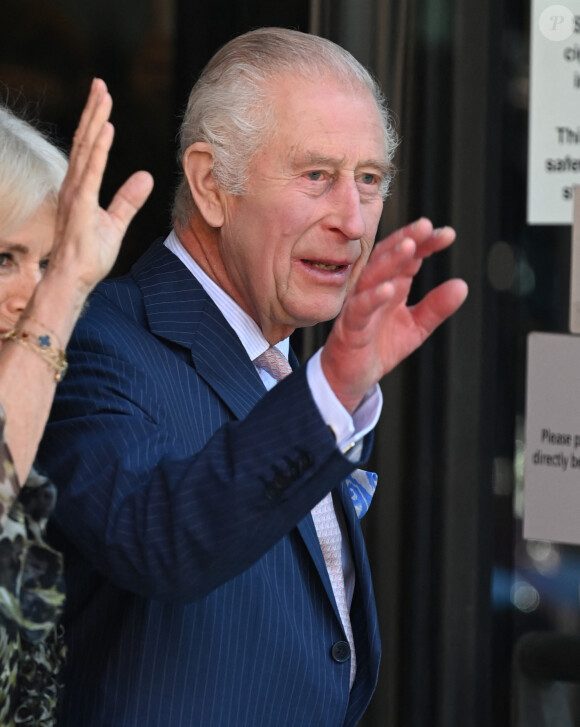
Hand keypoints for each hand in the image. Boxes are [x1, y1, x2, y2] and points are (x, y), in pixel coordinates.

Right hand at [47, 78, 153, 295]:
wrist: (75, 279)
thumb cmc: (90, 255)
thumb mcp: (116, 223)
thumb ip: (129, 200)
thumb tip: (146, 177)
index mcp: (81, 188)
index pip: (89, 149)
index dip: (96, 123)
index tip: (104, 99)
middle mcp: (74, 185)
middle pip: (84, 141)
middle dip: (93, 111)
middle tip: (101, 83)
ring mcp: (75, 194)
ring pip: (86, 149)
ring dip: (95, 120)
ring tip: (103, 95)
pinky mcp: (80, 205)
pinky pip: (91, 172)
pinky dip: (100, 150)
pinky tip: (107, 130)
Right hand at [320, 217, 467, 412]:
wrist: (351, 376)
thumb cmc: (378, 346)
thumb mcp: (415, 328)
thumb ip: (436, 307)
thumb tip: (462, 285)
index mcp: (391, 285)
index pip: (408, 257)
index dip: (425, 243)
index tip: (447, 234)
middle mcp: (374, 289)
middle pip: (387, 257)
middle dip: (406, 239)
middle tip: (425, 225)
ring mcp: (359, 306)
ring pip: (372, 276)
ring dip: (389, 260)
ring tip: (408, 246)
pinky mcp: (350, 327)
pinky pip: (360, 309)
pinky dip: (373, 298)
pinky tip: (389, 289)